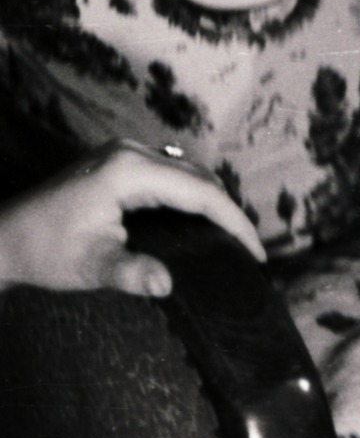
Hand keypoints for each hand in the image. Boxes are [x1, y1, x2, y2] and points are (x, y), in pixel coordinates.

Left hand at [0, 139, 264, 296]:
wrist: (5, 236)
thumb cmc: (44, 251)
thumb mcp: (89, 267)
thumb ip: (128, 273)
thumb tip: (166, 284)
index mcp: (130, 172)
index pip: (201, 192)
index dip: (235, 221)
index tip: (256, 252)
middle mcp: (132, 153)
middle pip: (201, 178)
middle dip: (230, 211)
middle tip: (249, 249)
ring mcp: (126, 154)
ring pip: (189, 173)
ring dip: (214, 202)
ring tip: (232, 237)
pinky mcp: (121, 162)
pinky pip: (173, 174)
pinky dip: (194, 196)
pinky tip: (201, 222)